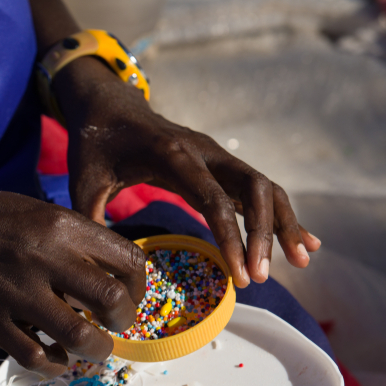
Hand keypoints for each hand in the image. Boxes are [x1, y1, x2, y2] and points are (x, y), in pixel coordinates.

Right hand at [0, 185, 145, 376]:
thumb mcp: (28, 209)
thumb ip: (67, 237)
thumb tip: (102, 270)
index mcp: (59, 224)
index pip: (128, 260)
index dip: (139, 286)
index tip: (128, 296)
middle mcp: (45, 258)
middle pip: (113, 302)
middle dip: (124, 322)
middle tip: (113, 326)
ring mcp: (17, 293)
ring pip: (81, 338)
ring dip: (96, 351)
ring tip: (92, 349)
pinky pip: (37, 356)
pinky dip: (54, 363)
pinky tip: (54, 358)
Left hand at [54, 56, 320, 287]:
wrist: (107, 107)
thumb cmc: (94, 145)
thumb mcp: (82, 181)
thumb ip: (90, 218)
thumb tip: (99, 268)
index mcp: (172, 154)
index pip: (212, 198)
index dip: (230, 236)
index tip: (240, 273)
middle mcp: (204, 151)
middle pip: (253, 188)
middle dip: (264, 233)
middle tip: (262, 277)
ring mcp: (216, 157)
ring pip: (265, 188)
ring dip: (283, 224)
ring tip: (302, 262)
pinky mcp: (220, 165)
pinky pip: (259, 190)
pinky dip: (281, 215)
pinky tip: (302, 242)